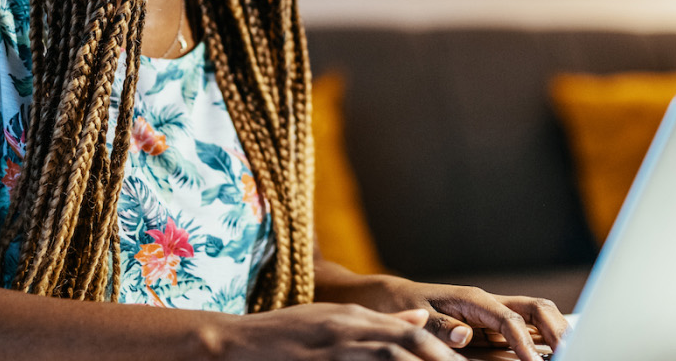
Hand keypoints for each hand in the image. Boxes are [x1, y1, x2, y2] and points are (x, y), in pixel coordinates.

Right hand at [224, 303, 466, 360]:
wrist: (233, 344)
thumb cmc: (285, 335)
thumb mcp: (334, 321)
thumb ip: (380, 323)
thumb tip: (422, 321)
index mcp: (356, 319)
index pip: (411, 332)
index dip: (442, 352)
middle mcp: (349, 331)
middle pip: (409, 345)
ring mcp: (335, 351)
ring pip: (390, 358)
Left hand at [339, 276, 568, 360]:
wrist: (391, 299)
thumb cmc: (401, 306)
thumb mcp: (415, 316)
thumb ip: (441, 327)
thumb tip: (466, 335)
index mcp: (473, 299)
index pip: (510, 319)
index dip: (524, 344)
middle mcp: (489, 303)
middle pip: (537, 309)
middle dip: (557, 330)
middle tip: (571, 354)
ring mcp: (494, 313)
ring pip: (537, 317)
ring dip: (556, 333)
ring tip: (569, 354)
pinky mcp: (492, 325)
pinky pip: (525, 329)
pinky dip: (543, 340)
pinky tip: (551, 355)